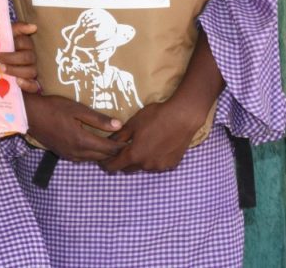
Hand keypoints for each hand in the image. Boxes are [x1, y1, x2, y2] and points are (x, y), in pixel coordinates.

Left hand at [0, 22, 39, 92]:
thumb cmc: (1, 47)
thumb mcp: (6, 35)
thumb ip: (18, 28)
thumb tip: (34, 27)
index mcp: (26, 45)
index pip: (24, 42)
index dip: (15, 43)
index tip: (1, 45)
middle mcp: (31, 57)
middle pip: (26, 57)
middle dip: (10, 58)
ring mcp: (32, 71)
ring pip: (30, 71)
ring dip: (15, 70)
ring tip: (2, 69)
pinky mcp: (31, 84)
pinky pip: (34, 86)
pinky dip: (27, 84)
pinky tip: (18, 81)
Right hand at [24, 92, 124, 161]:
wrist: (30, 115)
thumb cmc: (53, 107)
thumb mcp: (77, 109)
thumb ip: (98, 119)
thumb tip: (119, 125)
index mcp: (82, 140)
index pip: (109, 149)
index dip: (122, 146)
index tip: (131, 140)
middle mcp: (77, 152)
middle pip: (103, 157)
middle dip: (115, 152)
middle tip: (125, 143)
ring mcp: (70, 155)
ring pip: (93, 159)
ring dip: (104, 154)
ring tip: (113, 144)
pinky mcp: (64, 155)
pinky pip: (84, 158)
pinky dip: (93, 154)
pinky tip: (95, 145)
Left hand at [99, 30, 223, 172]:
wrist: (183, 117)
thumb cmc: (155, 117)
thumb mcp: (132, 124)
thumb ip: (119, 136)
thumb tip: (108, 143)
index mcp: (134, 155)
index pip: (114, 167)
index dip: (106, 164)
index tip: (102, 161)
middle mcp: (146, 165)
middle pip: (128, 168)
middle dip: (122, 161)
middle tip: (121, 150)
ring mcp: (160, 166)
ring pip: (143, 167)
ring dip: (139, 161)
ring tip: (141, 146)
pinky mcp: (172, 164)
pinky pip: (157, 165)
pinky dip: (153, 159)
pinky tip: (156, 147)